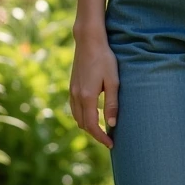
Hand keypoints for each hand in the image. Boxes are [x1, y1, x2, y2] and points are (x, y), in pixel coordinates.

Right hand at [69, 30, 117, 148]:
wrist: (88, 40)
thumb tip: (112, 124)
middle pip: (82, 124)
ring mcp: (72, 91)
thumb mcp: (113, 81)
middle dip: (94, 133)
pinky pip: (74, 108)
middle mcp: (76, 96)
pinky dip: (82, 116)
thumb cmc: (104, 58)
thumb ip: (112, 103)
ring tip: (101, 128)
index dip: (101, 137)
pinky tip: (91, 113)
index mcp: (87, 97)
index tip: (111, 144)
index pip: (92, 125)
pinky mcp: (72, 86)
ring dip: (87, 125)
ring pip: (76, 117)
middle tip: (108, 138)